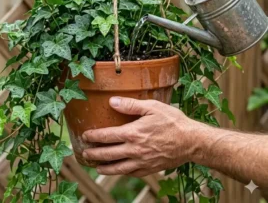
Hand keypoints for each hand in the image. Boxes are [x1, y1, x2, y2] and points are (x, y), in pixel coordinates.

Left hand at [82, 97, 197, 176]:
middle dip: (93, 153)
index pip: (106, 136)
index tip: (85, 135)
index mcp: (133, 133)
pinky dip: (121, 173)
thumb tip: (112, 101)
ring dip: (104, 168)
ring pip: (117, 168)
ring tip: (96, 166)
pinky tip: (117, 171)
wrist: (191, 141)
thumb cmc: (172, 121)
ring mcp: (142, 162)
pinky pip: (131, 173)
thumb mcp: (152, 107)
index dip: (93, 136)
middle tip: (84, 153)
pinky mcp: (150, 169)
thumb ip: (130, 105)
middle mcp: (134, 150)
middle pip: (108, 154)